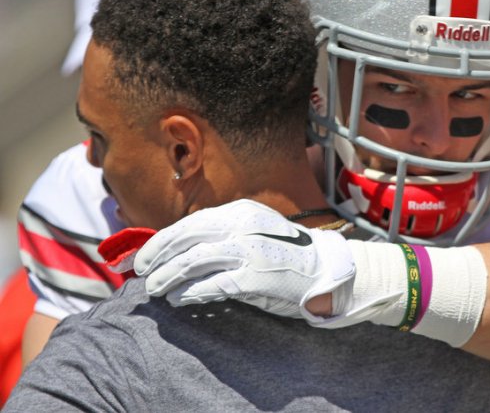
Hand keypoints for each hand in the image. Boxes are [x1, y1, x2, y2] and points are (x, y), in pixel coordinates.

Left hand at [133, 199, 354, 320]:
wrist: (327, 271)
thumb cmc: (289, 256)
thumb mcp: (258, 231)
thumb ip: (226, 234)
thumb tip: (183, 248)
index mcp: (242, 211)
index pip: (191, 222)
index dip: (162, 240)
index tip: (145, 256)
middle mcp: (243, 226)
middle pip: (185, 237)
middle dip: (157, 257)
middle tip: (141, 274)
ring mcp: (248, 251)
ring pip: (192, 261)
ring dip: (167, 277)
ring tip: (155, 290)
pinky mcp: (253, 277)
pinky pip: (210, 285)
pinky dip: (189, 293)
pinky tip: (179, 299)